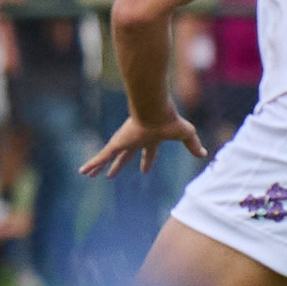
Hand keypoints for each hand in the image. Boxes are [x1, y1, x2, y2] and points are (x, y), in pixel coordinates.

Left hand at [79, 111, 207, 177]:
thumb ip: (193, 145)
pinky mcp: (116, 143)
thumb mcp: (186, 134)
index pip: (148, 152)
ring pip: (108, 157)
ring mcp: (124, 142)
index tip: (144, 170)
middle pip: (124, 156)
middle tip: (111, 174)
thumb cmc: (170, 120)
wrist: (155, 111)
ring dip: (99, 166)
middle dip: (118, 165)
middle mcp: (135, 140)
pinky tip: (82, 171)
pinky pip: (101, 156)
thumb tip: (204, 153)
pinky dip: (93, 164)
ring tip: (88, 174)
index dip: (146, 161)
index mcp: (150, 138)